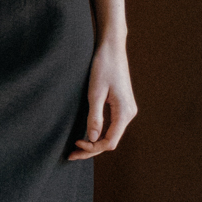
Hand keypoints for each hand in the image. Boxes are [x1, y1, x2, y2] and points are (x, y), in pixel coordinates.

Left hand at [69, 38, 135, 158]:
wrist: (112, 48)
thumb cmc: (103, 66)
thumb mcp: (95, 92)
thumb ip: (94, 117)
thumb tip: (92, 140)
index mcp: (124, 112)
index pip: (109, 142)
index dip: (92, 148)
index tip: (75, 144)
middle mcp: (129, 113)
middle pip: (111, 141)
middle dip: (92, 149)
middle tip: (72, 153)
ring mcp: (127, 109)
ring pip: (112, 134)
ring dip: (95, 142)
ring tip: (77, 146)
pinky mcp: (122, 105)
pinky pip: (112, 125)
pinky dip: (100, 132)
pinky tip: (87, 134)